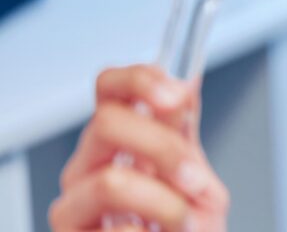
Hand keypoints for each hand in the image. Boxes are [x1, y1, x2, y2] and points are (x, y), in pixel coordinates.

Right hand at [50, 65, 227, 230]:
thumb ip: (186, 135)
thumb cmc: (187, 228)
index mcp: (122, 141)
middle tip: (193, 179)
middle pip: (106, 122)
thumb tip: (186, 81)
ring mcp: (76, 202)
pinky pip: (119, 230)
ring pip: (111, 181)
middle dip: (163, 148)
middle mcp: (91, 165)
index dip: (139, 80)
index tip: (176, 96)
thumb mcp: (199, 178)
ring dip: (165, 203)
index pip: (110, 88)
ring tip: (183, 222)